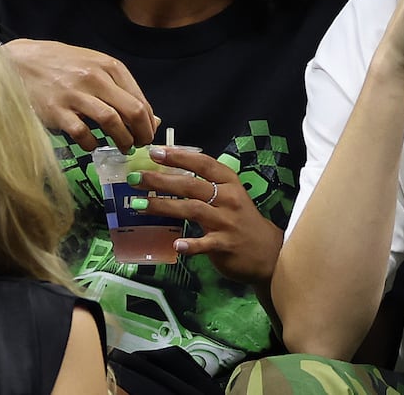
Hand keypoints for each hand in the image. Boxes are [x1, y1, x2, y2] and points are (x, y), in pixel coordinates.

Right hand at [2, 39, 157, 150]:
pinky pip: (83, 133)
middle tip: (140, 144)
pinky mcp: (56, 111)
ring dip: (122, 140)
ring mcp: (75, 95)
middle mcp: (95, 78)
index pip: (140, 99)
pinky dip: (92, 144)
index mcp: (108, 66)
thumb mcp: (95, 67)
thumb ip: (121, 89)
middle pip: (133, 111)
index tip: (147, 133)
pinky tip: (92, 144)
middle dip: (142, 133)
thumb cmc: (62, 65)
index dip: (149, 122)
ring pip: (112, 122)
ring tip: (123, 147)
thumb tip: (150, 119)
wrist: (20, 61)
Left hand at [130, 146, 282, 284]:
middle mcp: (229, 199)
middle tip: (135, 177)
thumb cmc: (241, 220)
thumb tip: (168, 173)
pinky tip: (175, 245)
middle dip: (160, 180)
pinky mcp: (225, 245)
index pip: (203, 164)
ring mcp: (227, 222)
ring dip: (164, 206)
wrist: (267, 251)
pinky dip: (190, 245)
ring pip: (192, 209)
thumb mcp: (229, 196)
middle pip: (191, 185)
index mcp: (229, 183)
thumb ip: (204, 186)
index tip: (155, 151)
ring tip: (139, 205)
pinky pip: (204, 244)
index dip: (179, 156)